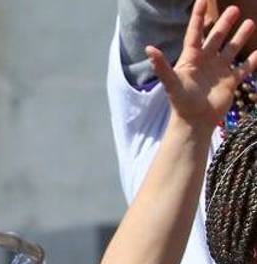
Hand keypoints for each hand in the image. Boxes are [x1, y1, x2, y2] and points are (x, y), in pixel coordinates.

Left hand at [151, 0, 256, 126]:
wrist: (195, 122)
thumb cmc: (181, 103)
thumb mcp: (171, 83)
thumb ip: (161, 66)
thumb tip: (149, 48)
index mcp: (191, 58)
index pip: (195, 33)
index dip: (198, 16)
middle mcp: (206, 62)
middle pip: (216, 38)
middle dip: (225, 24)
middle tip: (234, 9)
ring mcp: (219, 70)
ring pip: (232, 49)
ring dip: (240, 37)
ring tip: (250, 23)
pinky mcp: (231, 81)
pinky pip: (245, 67)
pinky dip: (253, 60)